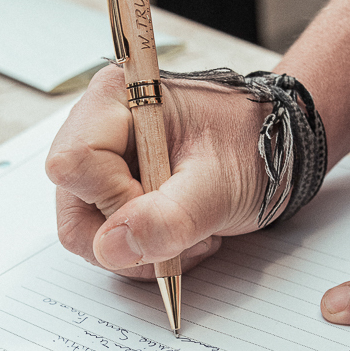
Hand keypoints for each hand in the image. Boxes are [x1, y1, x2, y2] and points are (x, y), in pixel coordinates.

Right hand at [46, 65, 268, 279]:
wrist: (275, 152)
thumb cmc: (252, 147)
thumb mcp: (220, 185)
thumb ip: (170, 218)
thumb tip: (111, 248)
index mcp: (116, 99)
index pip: (75, 163)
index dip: (114, 199)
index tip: (167, 203)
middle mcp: (96, 126)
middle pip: (74, 204)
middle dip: (131, 237)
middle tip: (185, 233)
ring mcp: (100, 162)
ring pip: (85, 231)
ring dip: (141, 250)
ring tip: (191, 233)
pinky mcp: (109, 190)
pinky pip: (104, 240)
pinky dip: (144, 251)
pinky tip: (182, 233)